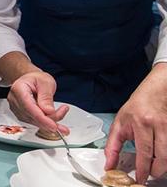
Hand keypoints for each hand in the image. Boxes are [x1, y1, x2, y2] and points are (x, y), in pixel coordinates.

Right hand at [8, 71, 69, 134]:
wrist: (31, 80)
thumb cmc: (37, 79)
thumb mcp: (45, 82)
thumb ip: (46, 96)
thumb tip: (49, 111)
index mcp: (18, 89)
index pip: (29, 107)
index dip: (41, 118)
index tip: (54, 126)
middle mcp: (15, 101)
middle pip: (32, 116)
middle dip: (50, 120)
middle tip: (64, 116)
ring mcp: (17, 109)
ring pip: (34, 122)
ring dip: (50, 121)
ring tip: (62, 113)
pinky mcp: (22, 115)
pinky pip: (35, 122)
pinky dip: (46, 123)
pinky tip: (56, 122)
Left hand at [105, 63, 166, 183]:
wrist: (155, 92)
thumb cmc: (136, 107)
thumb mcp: (119, 123)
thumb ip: (113, 145)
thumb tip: (109, 164)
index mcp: (141, 123)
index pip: (144, 152)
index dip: (143, 169)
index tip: (140, 179)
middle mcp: (157, 125)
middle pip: (161, 157)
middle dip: (155, 170)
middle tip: (148, 174)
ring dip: (162, 166)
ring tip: (154, 168)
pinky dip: (166, 156)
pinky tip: (161, 158)